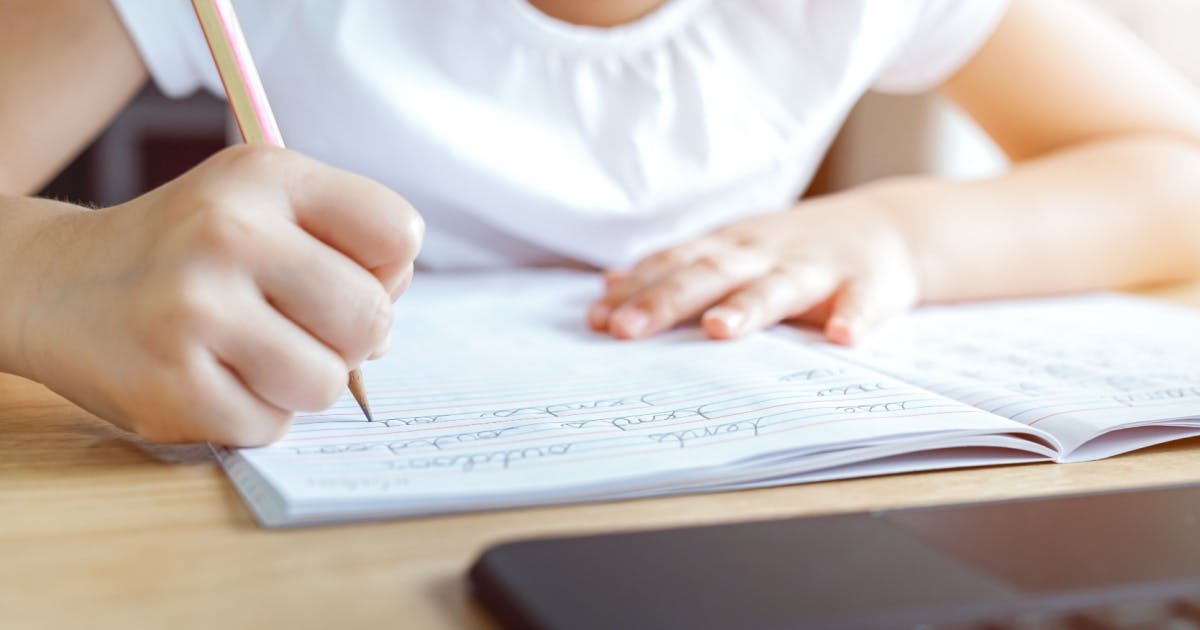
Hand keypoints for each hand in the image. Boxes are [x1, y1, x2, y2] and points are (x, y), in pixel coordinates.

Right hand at [9, 145, 422, 445]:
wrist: (58, 284)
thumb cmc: (192, 250)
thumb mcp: (263, 203)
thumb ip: (347, 242)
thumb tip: (388, 320)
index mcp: (267, 176)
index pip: (399, 232)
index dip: (387, 269)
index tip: (346, 275)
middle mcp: (229, 234)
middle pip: (371, 317)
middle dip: (352, 337)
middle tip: (302, 326)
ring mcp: (195, 312)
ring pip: (327, 383)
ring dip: (302, 381)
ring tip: (254, 352)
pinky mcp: (171, 388)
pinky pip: (272, 425)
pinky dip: (255, 413)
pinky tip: (214, 376)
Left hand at [588, 194, 919, 344]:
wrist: (890, 227)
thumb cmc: (795, 248)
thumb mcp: (733, 249)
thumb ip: (677, 268)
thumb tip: (609, 286)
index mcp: (731, 247)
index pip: (675, 265)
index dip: (636, 290)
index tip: (596, 318)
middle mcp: (766, 253)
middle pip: (710, 276)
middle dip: (666, 302)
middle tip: (625, 330)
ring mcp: (817, 267)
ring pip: (778, 288)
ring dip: (749, 307)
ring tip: (720, 330)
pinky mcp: (868, 284)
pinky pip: (862, 303)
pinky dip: (854, 318)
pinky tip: (843, 339)